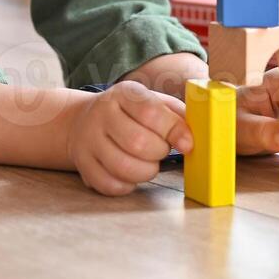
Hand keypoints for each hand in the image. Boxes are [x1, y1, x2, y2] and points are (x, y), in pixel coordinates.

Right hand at [66, 82, 191, 195]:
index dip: (174, 131)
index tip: (188, 144)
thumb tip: (195, 135)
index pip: (151, 112)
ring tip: (149, 164)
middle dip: (159, 153)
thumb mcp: (152, 102)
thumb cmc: (129, 114)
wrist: (83, 121)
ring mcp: (88, 140)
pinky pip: (110, 185)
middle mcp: (102, 114)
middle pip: (138, 142)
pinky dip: (128, 185)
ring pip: (123, 167)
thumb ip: (176, 114)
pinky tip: (131, 175)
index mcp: (124, 94)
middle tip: (161, 151)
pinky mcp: (83, 165)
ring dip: (146, 172)